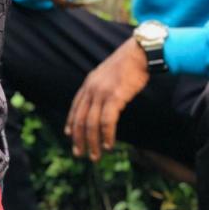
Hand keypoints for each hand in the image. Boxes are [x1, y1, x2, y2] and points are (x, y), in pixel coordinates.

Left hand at [65, 38, 148, 160]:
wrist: (139, 53)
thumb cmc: (128, 65)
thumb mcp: (108, 75)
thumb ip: (101, 87)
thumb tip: (102, 102)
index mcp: (89, 82)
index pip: (75, 106)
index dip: (71, 122)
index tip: (69, 135)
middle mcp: (92, 88)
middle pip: (80, 118)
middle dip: (78, 138)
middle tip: (79, 154)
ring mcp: (102, 92)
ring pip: (91, 123)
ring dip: (92, 142)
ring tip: (95, 156)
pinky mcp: (115, 97)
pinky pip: (107, 121)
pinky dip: (107, 136)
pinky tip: (109, 145)